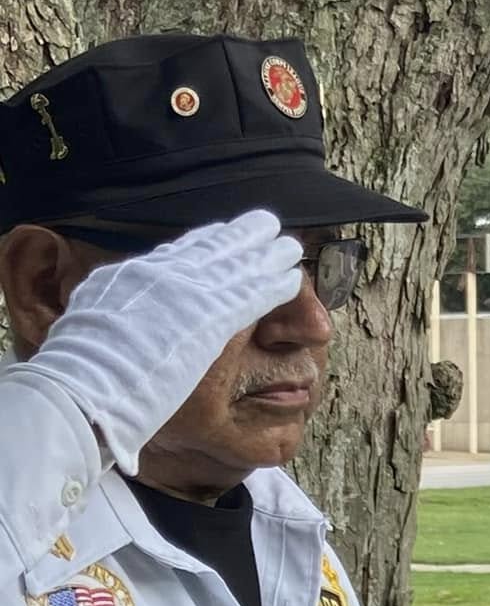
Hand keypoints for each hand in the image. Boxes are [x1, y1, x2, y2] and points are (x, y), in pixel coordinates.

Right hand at [17, 210, 302, 472]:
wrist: (88, 380)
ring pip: (241, 265)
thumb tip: (112, 301)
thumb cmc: (81, 363)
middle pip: (214, 247)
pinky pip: (254, 294)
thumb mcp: (89, 315)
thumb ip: (113, 303)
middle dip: (244, 236)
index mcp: (134, 273)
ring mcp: (192, 293)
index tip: (220, 230)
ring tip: (290, 248)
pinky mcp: (215, 316)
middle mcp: (166, 274)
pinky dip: (276, 285)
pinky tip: (292, 278)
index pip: (177, 250)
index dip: (204, 239)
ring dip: (269, 256)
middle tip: (266, 225)